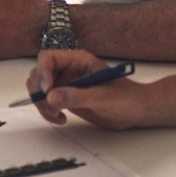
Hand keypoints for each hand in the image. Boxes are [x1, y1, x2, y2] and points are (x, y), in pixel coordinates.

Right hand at [27, 50, 147, 129]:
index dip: (43, 72)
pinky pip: (45, 100)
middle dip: (40, 92)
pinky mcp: (64, 96)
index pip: (48, 58)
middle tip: (52, 109)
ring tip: (57, 116)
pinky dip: (46, 110)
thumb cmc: (126, 99)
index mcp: (77, 61)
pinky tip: (60, 119)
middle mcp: (67, 69)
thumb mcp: (103, 98)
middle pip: (38, 73)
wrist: (137, 111)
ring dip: (41, 103)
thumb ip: (77, 96)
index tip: (47, 91)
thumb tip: (50, 98)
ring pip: (39, 88)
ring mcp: (65, 83)